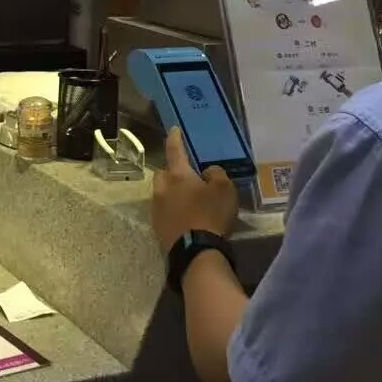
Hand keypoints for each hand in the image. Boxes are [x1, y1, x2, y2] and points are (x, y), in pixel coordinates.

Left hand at [150, 127, 238, 254]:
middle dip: (171, 172)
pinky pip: (163, 211)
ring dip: (171, 192)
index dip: (175, 138)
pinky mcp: (157, 228)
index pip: (174, 150)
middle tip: (186, 176)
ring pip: (161, 193)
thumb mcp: (225, 189)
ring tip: (187, 199)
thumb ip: (216, 174)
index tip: (174, 130)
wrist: (195, 251)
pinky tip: (183, 217)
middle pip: (163, 173)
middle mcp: (162, 189)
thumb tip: (207, 172)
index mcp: (178, 175)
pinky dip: (171, 210)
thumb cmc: (211, 214)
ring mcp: (157, 209)